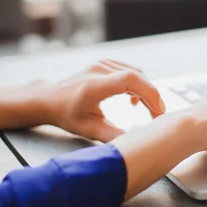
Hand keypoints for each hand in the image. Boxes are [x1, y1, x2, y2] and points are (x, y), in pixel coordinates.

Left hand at [0, 59, 164, 142]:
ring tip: (148, 111)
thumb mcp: (88, 129)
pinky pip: (130, 71)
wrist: (48, 98)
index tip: (158, 112)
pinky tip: (133, 101)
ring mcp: (102, 63)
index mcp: (95, 85)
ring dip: (146, 91)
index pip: (131, 80)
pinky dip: (138, 85)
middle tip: (157, 116)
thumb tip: (136, 143)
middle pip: (138, 76)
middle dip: (152, 96)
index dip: (150, 94)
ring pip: (136, 74)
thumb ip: (113, 136)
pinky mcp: (105, 63)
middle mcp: (100, 69)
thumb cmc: (66, 114)